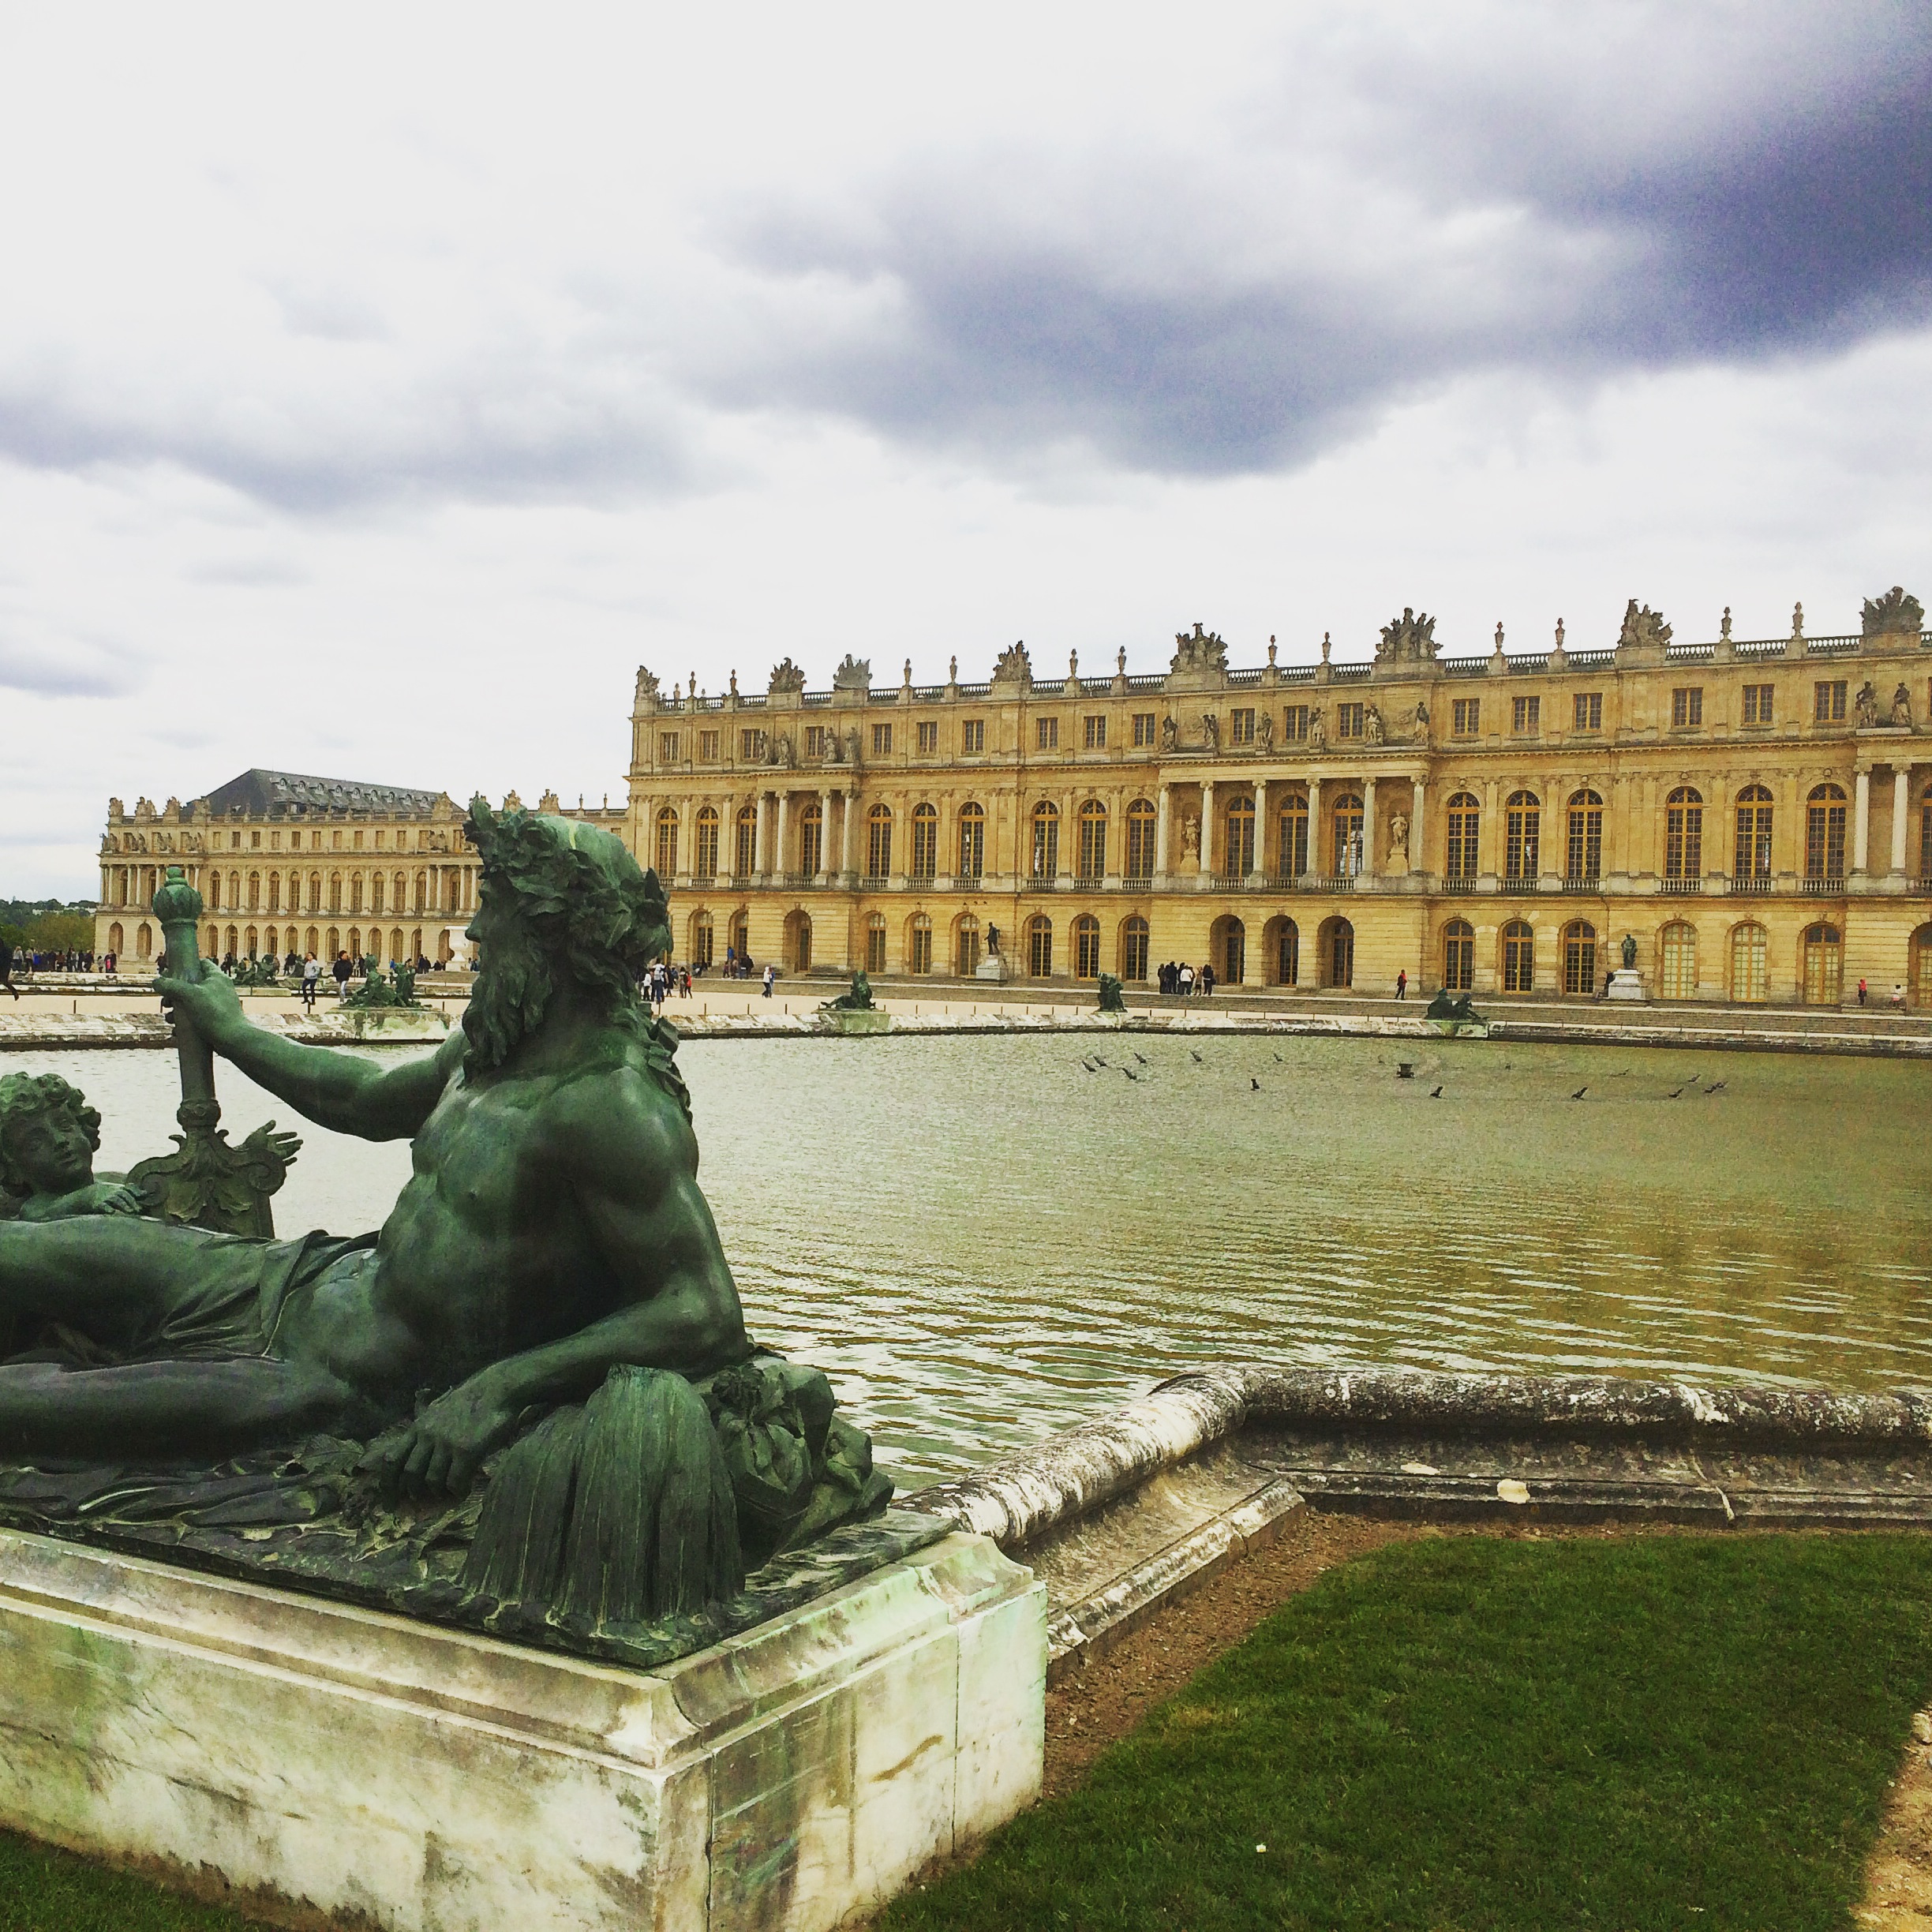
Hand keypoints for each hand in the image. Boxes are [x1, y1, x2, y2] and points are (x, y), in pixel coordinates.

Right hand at [85, 1182, 146, 1215]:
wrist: (89, 1193)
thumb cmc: (111, 1194)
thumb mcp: (121, 1192)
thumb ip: (134, 1193)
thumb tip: (147, 1193)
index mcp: (121, 1189)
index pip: (130, 1188)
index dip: (136, 1191)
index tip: (143, 1195)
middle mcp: (114, 1192)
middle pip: (124, 1194)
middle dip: (132, 1202)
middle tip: (138, 1209)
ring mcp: (106, 1197)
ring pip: (116, 1200)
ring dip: (123, 1205)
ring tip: (130, 1211)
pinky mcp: (98, 1204)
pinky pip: (103, 1205)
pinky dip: (107, 1208)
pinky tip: (112, 1211)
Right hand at [154, 958, 245, 1046]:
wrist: (234, 1040)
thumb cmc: (214, 1013)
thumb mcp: (189, 995)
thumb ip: (172, 986)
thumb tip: (156, 981)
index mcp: (216, 978)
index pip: (201, 964)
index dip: (185, 966)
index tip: (170, 974)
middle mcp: (219, 990)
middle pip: (191, 986)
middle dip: (175, 995)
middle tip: (166, 1003)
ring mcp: (218, 1006)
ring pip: (192, 1004)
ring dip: (177, 1012)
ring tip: (170, 1019)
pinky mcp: (216, 1021)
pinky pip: (197, 1019)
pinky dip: (185, 1024)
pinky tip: (177, 1031)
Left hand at [359, 1373, 522, 1500]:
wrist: (498, 1388)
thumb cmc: (472, 1399)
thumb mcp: (440, 1409)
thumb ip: (427, 1428)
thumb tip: (418, 1449)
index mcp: (419, 1426)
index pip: (393, 1459)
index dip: (388, 1483)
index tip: (389, 1500)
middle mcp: (428, 1436)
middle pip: (410, 1473)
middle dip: (412, 1492)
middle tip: (419, 1503)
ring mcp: (446, 1443)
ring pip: (431, 1480)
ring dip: (438, 1492)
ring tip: (447, 1494)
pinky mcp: (466, 1451)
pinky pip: (454, 1481)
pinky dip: (457, 1491)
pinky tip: (464, 1490)